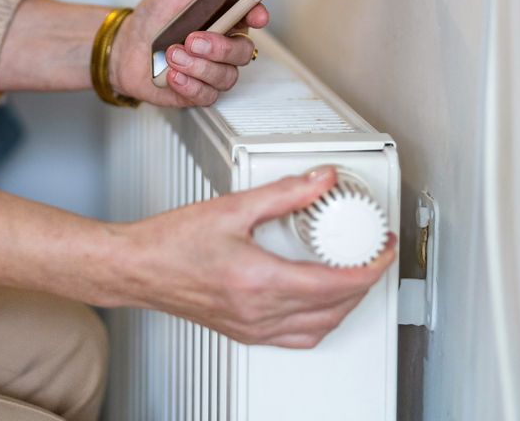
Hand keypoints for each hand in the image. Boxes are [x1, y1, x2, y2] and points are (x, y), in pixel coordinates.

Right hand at [110, 167, 394, 346]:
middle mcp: (259, 312)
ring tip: (353, 276)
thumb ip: (283, 193)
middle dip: (365, 282)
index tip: (382, 249)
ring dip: (346, 305)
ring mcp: (252, 328)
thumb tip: (321, 180)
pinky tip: (320, 304)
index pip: (336, 284)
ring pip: (320, 328)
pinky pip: (297, 339)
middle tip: (373, 254)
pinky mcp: (244, 332)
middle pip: (336, 308)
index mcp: (260, 281)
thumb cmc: (170, 242)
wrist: (137, 268)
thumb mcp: (232, 207)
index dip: (371, 267)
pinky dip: (320, 323)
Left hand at [111, 0, 268, 107]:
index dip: (260, 16)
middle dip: (218, 47)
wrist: (125, 46)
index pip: (256, 16)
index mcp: (226, 14)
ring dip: (197, 65)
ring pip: (227, 76)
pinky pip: (208, 95)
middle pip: (244, 51)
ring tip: (172, 54)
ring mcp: (212, 69)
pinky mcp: (198, 90)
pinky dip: (188, 83)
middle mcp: (223, 43)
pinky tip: (172, 74)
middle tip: (193, 39)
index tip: (256, 15)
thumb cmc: (159, 13)